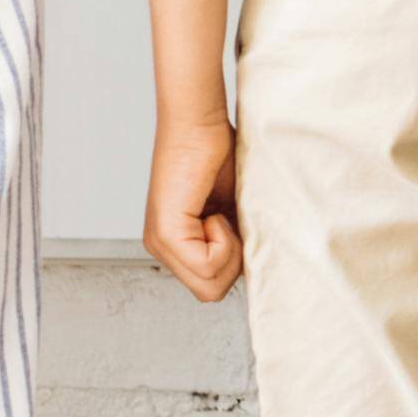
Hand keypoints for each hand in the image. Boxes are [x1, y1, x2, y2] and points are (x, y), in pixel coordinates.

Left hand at [145, 112, 246, 302]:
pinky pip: (207, 264)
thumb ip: (236, 239)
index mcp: (175, 245)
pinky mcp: (167, 233)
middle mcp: (162, 249)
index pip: (210, 286)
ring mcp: (161, 244)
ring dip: (229, 251)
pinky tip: (214, 211)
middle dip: (233, 262)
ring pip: (210, 285)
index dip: (234, 261)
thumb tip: (256, 264)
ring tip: (221, 214)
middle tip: (229, 222)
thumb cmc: (218, 155)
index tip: (233, 223)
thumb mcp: (232, 209)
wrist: (201, 123)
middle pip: (210, 293)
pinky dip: (224, 240)